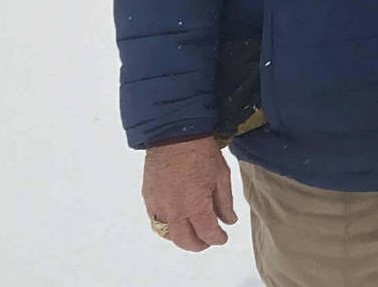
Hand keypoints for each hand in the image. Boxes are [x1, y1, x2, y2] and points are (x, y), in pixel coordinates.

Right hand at [142, 135, 235, 251]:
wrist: (174, 133)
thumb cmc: (201, 152)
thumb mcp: (221, 175)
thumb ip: (225, 203)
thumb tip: (229, 221)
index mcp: (194, 205)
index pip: (206, 233)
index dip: (217, 239)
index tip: (223, 238)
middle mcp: (173, 209)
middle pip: (185, 240)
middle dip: (199, 245)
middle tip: (208, 240)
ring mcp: (158, 204)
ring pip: (167, 234)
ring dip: (181, 237)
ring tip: (193, 232)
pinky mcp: (148, 197)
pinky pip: (155, 220)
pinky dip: (167, 226)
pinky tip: (177, 220)